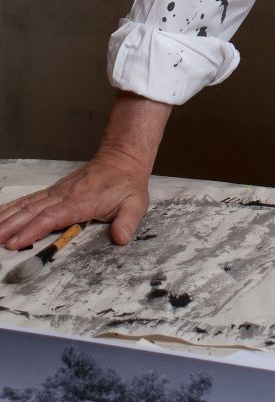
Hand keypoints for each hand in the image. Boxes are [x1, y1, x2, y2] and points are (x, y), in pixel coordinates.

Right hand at [0, 152, 150, 250]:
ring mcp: (56, 192)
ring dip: (7, 218)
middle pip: (33, 212)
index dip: (33, 230)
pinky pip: (28, 200)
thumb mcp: (135, 203)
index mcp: (82, 201)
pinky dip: (11, 207)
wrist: (121, 159)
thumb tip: (120, 239)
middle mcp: (64, 195)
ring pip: (26, 205)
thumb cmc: (126, 183)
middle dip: (11, 227)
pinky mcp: (53, 191)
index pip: (53, 217)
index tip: (16, 242)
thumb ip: (127, 222)